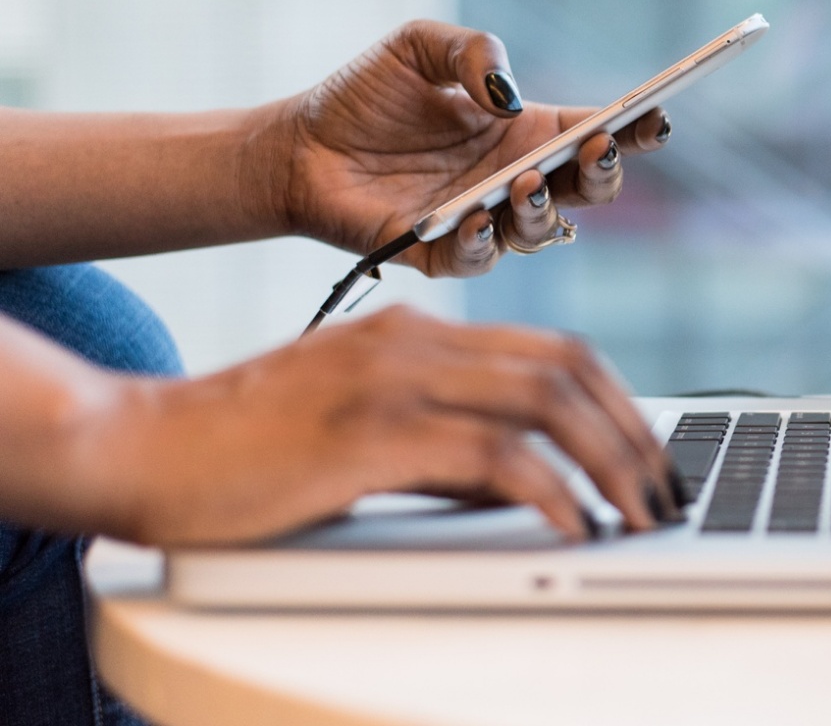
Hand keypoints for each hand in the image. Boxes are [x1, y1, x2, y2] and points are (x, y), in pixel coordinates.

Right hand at [67, 306, 679, 545]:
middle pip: (568, 367)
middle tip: (666, 491)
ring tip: (640, 514)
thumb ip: (443, 445)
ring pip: (546, 402)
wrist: (138, 447)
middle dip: (635, 433)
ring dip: (611, 462)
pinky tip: (573, 526)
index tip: (651, 454)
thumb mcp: (362, 431)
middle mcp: (415, 340)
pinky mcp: (371, 432)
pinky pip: (493, 456)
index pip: (554, 349)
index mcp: (417, 331)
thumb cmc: (243, 451)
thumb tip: (525, 485)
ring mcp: (393, 379)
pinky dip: (550, 492)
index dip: (619, 400)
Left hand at [275, 20, 671, 274]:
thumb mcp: (419, 46)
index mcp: (526, 132)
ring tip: (525, 182)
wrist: (296, 146)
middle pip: (589, 190)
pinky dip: (484, 241)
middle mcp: (515, 180)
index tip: (655, 115)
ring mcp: (484, 220)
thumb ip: (472, 51)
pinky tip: (475, 216)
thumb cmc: (364, 96)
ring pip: (543, 232)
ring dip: (544, 209)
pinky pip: (478, 259)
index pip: (597, 133)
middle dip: (605, 172)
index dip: (634, 128)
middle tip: (597, 148)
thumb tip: (508, 95)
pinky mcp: (440, 254)